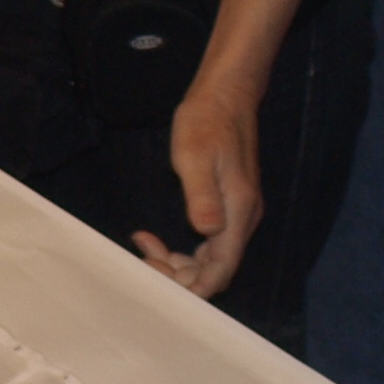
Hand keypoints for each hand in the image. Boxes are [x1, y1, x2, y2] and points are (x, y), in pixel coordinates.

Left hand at [136, 81, 262, 300]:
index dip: (192, 287)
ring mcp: (236, 214)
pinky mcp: (226, 207)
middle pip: (214, 270)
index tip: (157, 279)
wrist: (225, 96)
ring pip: (208, 259)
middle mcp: (242, 219)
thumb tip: (207, 230)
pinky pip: (206, 241)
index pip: (221, 270)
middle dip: (178, 274)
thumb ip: (202, 195)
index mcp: (238, 212)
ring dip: (176, 262)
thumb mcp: (196, 156)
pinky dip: (180, 247)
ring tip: (143, 245)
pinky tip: (151, 236)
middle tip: (141, 258)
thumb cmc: (207, 121)